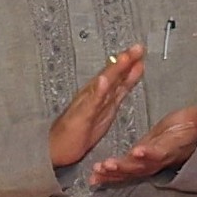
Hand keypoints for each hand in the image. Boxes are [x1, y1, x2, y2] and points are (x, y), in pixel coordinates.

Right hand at [46, 46, 145, 169]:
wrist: (55, 149)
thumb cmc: (80, 131)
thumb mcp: (107, 110)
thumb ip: (119, 92)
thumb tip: (132, 75)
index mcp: (102, 96)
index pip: (118, 77)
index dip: (130, 63)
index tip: (141, 49)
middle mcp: (93, 96)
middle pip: (111, 75)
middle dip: (124, 61)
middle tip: (137, 47)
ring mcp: (85, 105)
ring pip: (101, 84)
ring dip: (112, 70)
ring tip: (123, 58)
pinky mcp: (80, 117)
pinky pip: (90, 104)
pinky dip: (97, 92)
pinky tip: (103, 82)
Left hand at [89, 103, 196, 187]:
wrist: (184, 143)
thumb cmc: (187, 128)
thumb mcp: (194, 118)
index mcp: (169, 148)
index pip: (161, 151)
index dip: (151, 152)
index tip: (138, 151)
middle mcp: (156, 160)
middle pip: (140, 166)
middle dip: (124, 166)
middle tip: (108, 164)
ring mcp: (145, 166)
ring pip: (128, 172)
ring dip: (113, 173)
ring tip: (98, 171)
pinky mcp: (135, 166)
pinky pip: (121, 174)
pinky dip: (107, 177)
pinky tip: (93, 179)